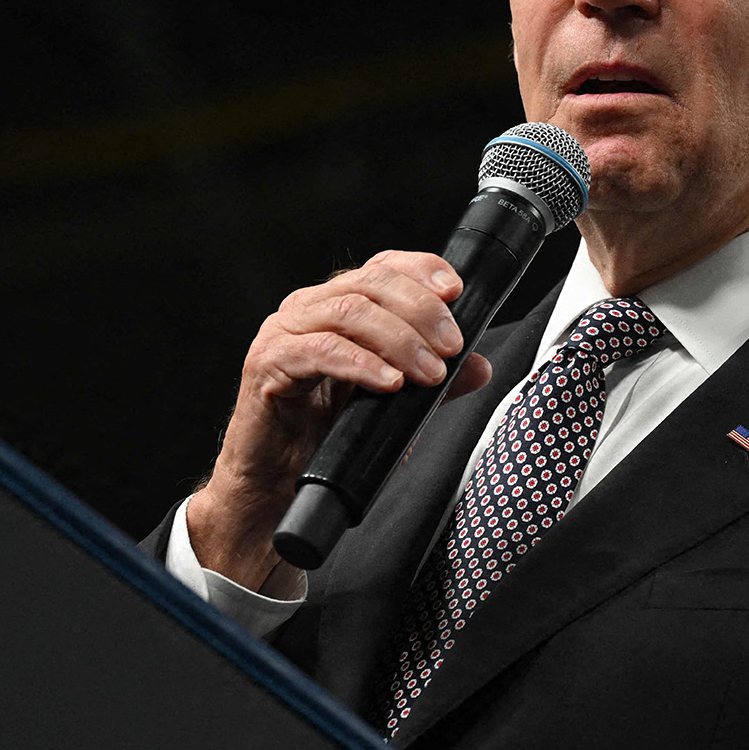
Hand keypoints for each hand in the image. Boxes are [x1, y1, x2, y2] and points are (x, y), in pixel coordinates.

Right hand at [189, 250, 493, 589]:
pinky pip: (320, 350)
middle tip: (451, 347)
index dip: (421, 270)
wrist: (275, 482)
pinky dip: (361, 363)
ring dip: (399, 340)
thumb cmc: (325, 435)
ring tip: (428, 373)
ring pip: (349, 310)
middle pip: (371, 283)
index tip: (456, 292)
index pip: (383, 267)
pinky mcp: (268, 363)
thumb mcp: (392, 403)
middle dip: (420, 311)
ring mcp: (284, 332)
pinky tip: (389, 382)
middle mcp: (309, 308)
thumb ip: (432, 381)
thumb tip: (479, 366)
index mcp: (337, 304)